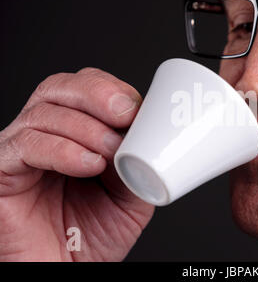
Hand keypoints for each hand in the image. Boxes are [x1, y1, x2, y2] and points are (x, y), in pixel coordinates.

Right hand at [0, 68, 154, 260]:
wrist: (66, 272)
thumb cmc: (93, 237)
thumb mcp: (131, 196)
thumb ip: (139, 163)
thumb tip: (150, 133)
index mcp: (76, 133)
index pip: (87, 88)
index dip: (113, 90)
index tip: (138, 109)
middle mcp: (46, 135)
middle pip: (61, 87)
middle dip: (97, 94)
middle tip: (124, 115)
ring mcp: (22, 150)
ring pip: (45, 111)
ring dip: (87, 128)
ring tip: (110, 153)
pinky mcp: (3, 170)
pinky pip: (26, 145)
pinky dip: (63, 149)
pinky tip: (88, 164)